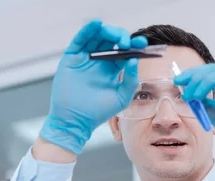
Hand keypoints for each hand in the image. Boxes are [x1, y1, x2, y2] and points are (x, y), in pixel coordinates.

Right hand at [40, 20, 146, 154]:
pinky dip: (88, 29)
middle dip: (121, 37)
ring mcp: (85, 58)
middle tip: (126, 43)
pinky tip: (97, 24)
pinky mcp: (72, 57)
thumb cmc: (98, 112)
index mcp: (112, 69)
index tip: (143, 45)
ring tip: (115, 35)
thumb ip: (131, 80)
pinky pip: (80, 39)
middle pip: (111, 40)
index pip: (124, 51)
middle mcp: (99, 61)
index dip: (134, 45)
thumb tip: (134, 60)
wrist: (75, 121)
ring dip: (107, 31)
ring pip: (97, 37)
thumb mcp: (121, 97)